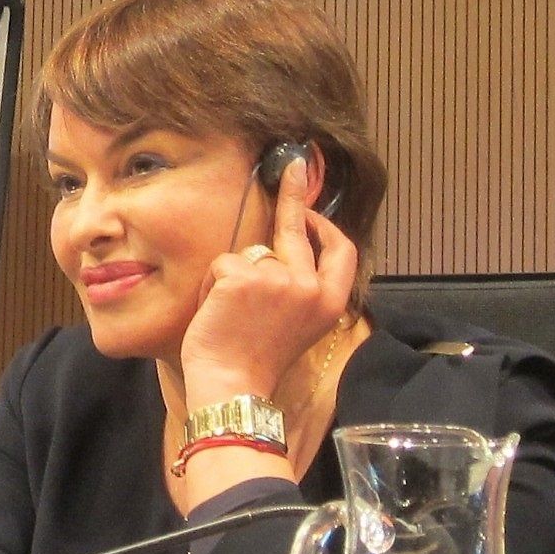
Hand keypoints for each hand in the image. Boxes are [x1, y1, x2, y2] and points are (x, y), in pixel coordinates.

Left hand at [178, 157, 358, 406]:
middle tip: (291, 167)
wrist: (233, 387)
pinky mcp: (243, 277)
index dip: (326, 226)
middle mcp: (310, 286)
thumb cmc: (256, 360)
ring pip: (249, 254)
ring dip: (233, 276)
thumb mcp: (296, 324)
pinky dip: (212, 285)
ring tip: (228, 312)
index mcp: (329, 301)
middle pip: (299, 228)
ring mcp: (278, 279)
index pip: (342, 251)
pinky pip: (222, 264)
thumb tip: (289, 251)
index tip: (313, 209)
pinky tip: (216, 311)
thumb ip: (299, 289)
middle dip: (295, 192)